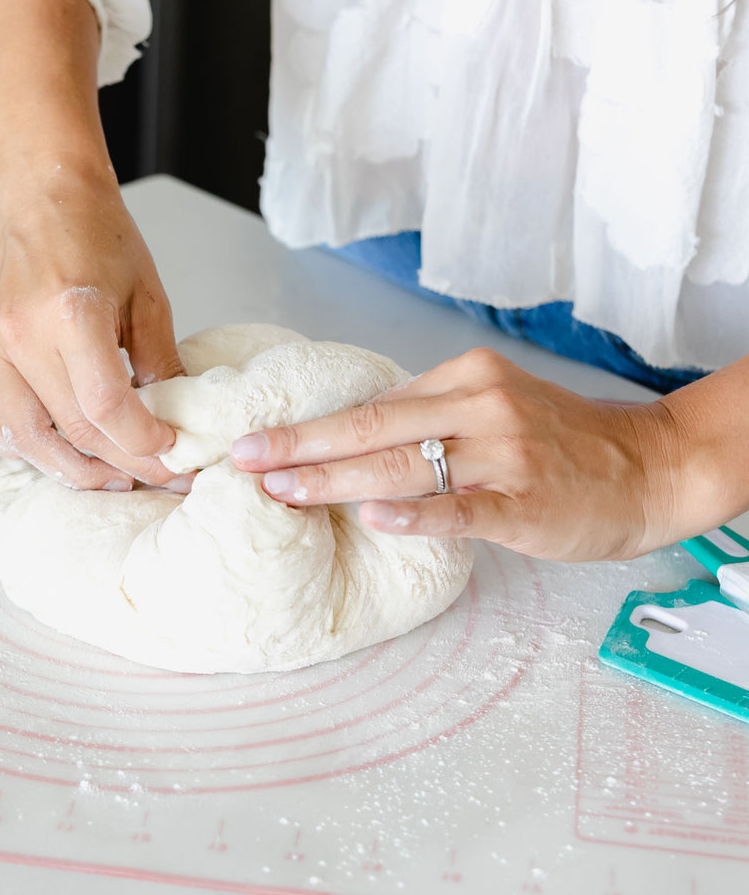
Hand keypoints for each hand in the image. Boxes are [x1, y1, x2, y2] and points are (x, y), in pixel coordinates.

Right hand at [0, 174, 187, 490]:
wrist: (43, 202)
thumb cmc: (98, 239)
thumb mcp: (147, 296)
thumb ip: (160, 361)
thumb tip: (177, 419)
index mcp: (72, 313)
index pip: (106, 406)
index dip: (143, 441)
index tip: (172, 451)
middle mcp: (24, 337)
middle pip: (73, 430)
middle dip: (124, 463)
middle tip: (160, 476)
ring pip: (27, 439)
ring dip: (73, 470)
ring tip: (112, 478)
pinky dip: (15, 447)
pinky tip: (51, 452)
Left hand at [227, 347, 682, 560]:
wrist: (651, 466)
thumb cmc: (561, 443)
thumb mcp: (491, 407)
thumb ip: (428, 418)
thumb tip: (348, 438)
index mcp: (464, 377)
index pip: (370, 406)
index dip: (308, 427)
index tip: (254, 441)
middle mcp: (479, 406)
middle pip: (371, 427)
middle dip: (299, 445)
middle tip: (242, 460)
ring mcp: (504, 455)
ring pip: (403, 466)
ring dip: (334, 479)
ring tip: (282, 491)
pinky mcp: (526, 502)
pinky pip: (462, 508)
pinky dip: (416, 514)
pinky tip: (373, 517)